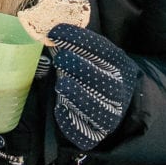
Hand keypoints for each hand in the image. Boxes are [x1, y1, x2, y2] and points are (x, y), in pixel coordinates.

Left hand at [45, 22, 138, 150]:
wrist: (115, 106)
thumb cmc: (94, 74)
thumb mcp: (93, 57)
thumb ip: (74, 46)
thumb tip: (46, 29)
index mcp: (118, 66)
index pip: (103, 50)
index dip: (80, 40)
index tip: (55, 31)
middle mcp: (118, 91)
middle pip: (104, 81)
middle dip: (82, 68)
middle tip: (61, 58)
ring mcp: (109, 115)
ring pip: (98, 109)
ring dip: (79, 95)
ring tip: (61, 84)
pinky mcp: (95, 135)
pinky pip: (85, 133)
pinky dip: (72, 123)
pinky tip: (60, 109)